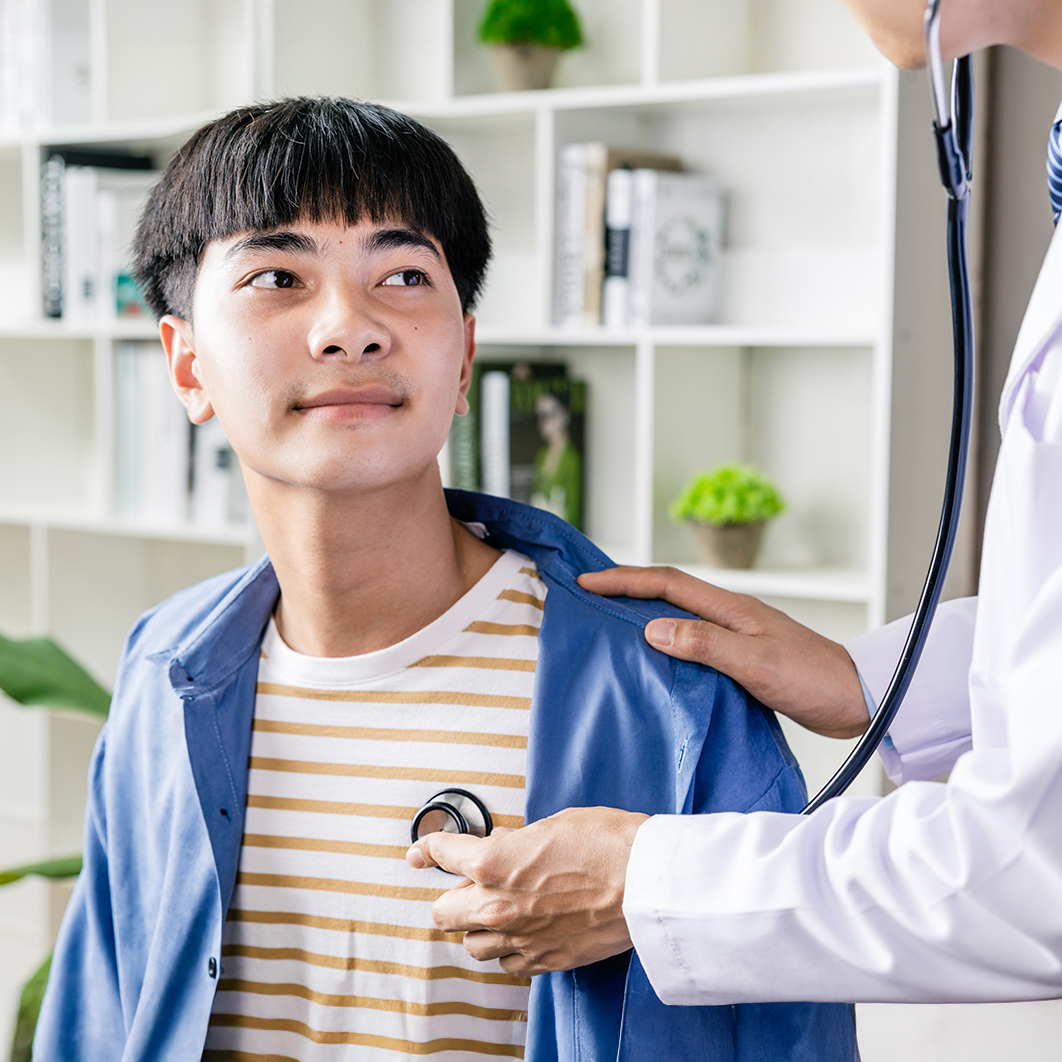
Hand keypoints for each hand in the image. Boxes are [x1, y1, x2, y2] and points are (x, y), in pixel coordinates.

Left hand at [405, 807, 648, 975]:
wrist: (647, 884)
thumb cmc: (608, 844)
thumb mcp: (553, 825)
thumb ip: (516, 842)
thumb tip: (501, 848)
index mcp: (494, 864)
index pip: (443, 855)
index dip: (426, 851)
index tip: (419, 855)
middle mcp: (497, 906)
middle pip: (443, 914)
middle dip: (452, 897)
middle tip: (471, 885)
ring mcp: (519, 939)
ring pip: (471, 945)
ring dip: (477, 927)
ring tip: (499, 911)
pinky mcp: (544, 961)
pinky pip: (506, 963)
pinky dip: (507, 949)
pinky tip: (523, 931)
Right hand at [578, 566, 868, 738]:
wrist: (858, 698)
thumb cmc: (812, 678)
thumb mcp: (753, 663)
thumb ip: (704, 644)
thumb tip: (652, 629)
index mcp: (730, 607)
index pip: (666, 583)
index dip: (624, 579)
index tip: (587, 580)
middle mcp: (729, 614)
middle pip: (667, 591)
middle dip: (626, 586)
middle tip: (588, 591)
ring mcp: (735, 634)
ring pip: (678, 615)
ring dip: (643, 611)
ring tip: (609, 621)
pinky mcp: (741, 656)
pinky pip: (692, 640)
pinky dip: (665, 640)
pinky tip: (654, 658)